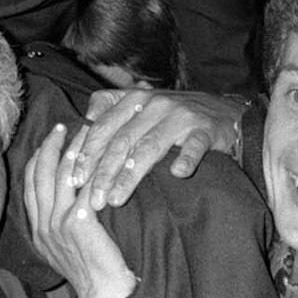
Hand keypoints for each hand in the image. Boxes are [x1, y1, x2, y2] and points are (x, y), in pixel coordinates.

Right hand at [26, 123, 134, 297]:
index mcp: (38, 230)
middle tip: (61, 127)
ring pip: (61, 174)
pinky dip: (92, 166)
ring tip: (84, 132)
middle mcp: (43, 225)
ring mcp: (58, 224)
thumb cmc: (92, 275)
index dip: (37, 158)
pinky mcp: (78, 223)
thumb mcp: (63, 251)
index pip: (30, 184)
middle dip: (50, 146)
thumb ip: (58, 225)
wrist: (104, 297)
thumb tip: (64, 202)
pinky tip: (102, 153)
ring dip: (73, 149)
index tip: (47, 141)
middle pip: (41, 173)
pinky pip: (83, 186)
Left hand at [70, 88, 242, 209]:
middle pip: (122, 140)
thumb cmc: (172, 116)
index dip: (87, 153)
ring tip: (117, 198)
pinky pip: (194, 146)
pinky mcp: (206, 129)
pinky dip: (185, 159)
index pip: (103, 126)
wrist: (224, 112)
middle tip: (93, 199)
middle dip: (104, 171)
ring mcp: (180, 116)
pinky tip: (177, 174)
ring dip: (131, 174)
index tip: (74, 180)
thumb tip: (80, 131)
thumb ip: (110, 114)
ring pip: (150, 146)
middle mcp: (154, 104)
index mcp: (133, 99)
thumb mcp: (140, 107)